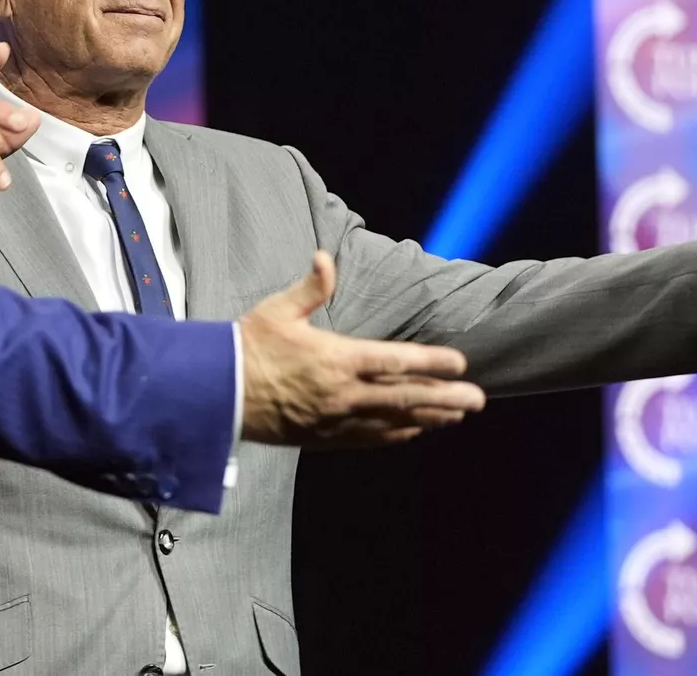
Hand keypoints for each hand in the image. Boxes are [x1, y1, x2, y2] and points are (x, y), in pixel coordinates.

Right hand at [238, 252, 486, 446]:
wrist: (218, 395)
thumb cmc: (248, 347)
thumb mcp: (277, 310)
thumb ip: (309, 287)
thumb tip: (324, 257)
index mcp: (336, 358)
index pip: (395, 361)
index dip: (431, 362)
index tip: (460, 363)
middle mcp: (342, 393)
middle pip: (405, 397)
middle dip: (445, 398)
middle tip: (478, 400)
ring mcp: (336, 419)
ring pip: (393, 421)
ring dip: (428, 418)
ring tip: (456, 416)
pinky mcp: (324, 437)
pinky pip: (370, 439)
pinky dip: (396, 435)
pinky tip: (414, 432)